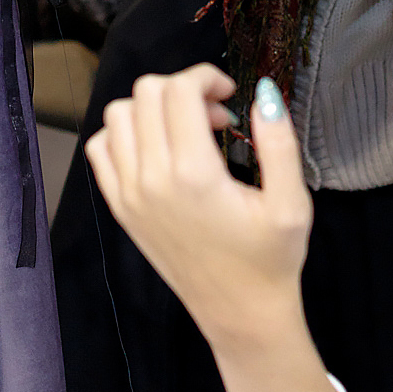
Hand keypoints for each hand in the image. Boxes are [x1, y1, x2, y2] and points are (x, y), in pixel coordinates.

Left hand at [88, 66, 337, 391]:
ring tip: (187, 131)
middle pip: (145, 93)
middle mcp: (151, 180)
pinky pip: (101, 149)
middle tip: (215, 115)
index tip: (230, 95)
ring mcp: (129, 195)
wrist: (240, 314)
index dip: (205, 77)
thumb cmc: (270, 259)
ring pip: (117, 115)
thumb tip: (267, 91)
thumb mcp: (291, 201)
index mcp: (193, 175)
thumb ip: (279, 141)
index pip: (177, 90)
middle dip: (182, 89)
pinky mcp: (121, 208)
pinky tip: (159, 148)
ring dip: (152, 109)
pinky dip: (124, 135)